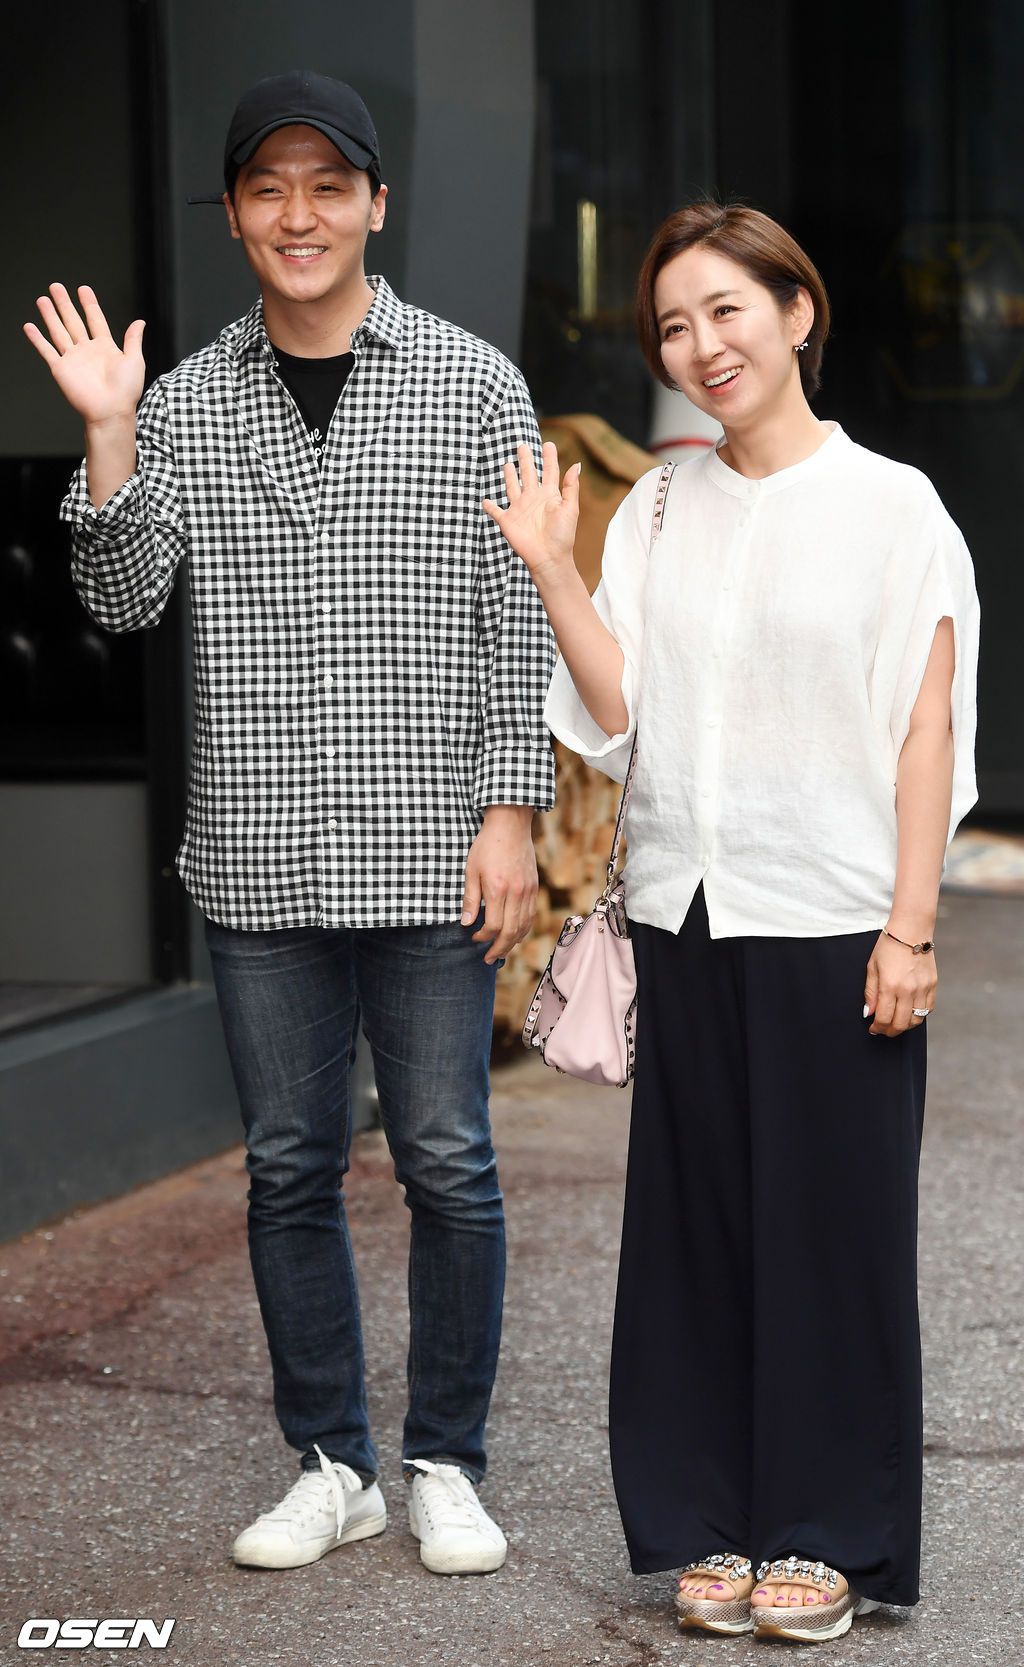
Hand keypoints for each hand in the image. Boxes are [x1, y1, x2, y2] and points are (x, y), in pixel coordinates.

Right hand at [23, 284, 145, 424]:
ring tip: (43, 299)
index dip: (89, 304)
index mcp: (105, 347)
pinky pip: (47, 350)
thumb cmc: (126, 391)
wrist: (111, 411)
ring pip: (58, 331)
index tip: (83, 289)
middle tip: (56, 286)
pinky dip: (37, 339)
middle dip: (64, 303)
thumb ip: (133, 339)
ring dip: (50, 315)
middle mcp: (87, 351)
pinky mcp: (61, 369)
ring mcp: (73, 359)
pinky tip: (29, 326)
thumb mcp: (134, 360)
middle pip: (73, 321)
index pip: (95, 319)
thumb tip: (140, 322)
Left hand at [461, 806, 537, 964]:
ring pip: (524, 926)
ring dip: (512, 943)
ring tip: (501, 951)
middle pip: (511, 932)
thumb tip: (466, 923)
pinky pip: (531, 915)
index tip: (474, 936)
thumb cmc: (487, 845)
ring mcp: (528, 891)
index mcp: (498, 889)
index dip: (483, 936)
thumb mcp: (471, 870)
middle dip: (499, 949)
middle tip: (489, 959)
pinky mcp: (534, 887)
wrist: (510, 825)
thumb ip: (470, 898)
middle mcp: (516, 893)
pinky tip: (514, 935)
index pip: (493, 925)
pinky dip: (523, 929)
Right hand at [482, 442, 580, 581]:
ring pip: (512, 488)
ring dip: (509, 476)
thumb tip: (576, 464)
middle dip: (526, 460)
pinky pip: (496, 511)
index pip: (549, 471)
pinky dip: (489, 506)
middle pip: (529, 474)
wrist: (549, 558)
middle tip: (522, 446)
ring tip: (507, 464)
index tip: (548, 444)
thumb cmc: (562, 536)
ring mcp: (519, 509)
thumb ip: (571, 487)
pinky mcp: (508, 521)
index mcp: (549, 495)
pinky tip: (485, 501)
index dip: (549, 458)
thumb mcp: (570, 509)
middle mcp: (534, 499)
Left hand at [863, 934, 937, 1036]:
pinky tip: (909, 1012)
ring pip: (916, 1020)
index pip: (884, 1018)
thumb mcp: (872, 968)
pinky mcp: (933, 985)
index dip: (877, 1028)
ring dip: (905, 1026)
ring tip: (896, 1022)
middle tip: (884, 1030)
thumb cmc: (888, 947)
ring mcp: (923, 988)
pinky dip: (919, 1015)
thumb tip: (869, 1013)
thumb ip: (870, 993)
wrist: (911, 930)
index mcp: (889, 985)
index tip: (873, 1029)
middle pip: (901, 1023)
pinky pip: (928, 1009)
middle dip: (890, 1031)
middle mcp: (908, 990)